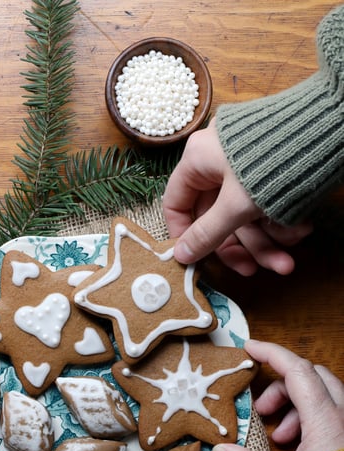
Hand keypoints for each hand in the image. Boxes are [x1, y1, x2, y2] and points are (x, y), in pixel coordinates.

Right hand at [162, 120, 311, 275]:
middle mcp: (219, 160)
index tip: (196, 258)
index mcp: (198, 159)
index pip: (176, 202)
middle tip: (256, 270)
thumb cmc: (270, 163)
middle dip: (243, 247)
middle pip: (220, 217)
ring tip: (289, 259)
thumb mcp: (236, 206)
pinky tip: (303, 228)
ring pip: (248, 214)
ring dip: (269, 240)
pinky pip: (268, 201)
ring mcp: (247, 163)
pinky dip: (283, 220)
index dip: (184, 234)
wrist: (326, 126)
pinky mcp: (273, 165)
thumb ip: (207, 234)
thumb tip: (180, 256)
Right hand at [212, 340, 343, 450]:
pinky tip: (297, 448)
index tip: (248, 349)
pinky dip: (311, 420)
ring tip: (279, 437)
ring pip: (325, 394)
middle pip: (313, 377)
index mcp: (327, 423)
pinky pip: (334, 414)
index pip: (297, 371)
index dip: (271, 354)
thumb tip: (221, 450)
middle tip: (261, 410)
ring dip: (296, 405)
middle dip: (283, 386)